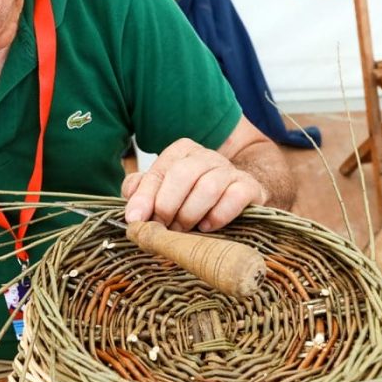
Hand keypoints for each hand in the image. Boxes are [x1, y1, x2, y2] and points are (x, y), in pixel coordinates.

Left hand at [122, 138, 266, 231]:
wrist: (237, 196)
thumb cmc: (192, 196)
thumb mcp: (164, 190)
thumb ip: (141, 192)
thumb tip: (132, 209)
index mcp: (180, 152)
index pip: (158, 172)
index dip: (144, 198)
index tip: (135, 219)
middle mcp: (205, 156)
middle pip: (182, 174)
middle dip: (168, 205)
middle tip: (163, 228)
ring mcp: (229, 170)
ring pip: (208, 187)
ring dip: (190, 214)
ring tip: (183, 230)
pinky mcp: (249, 187)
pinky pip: (234, 198)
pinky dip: (218, 216)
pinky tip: (207, 226)